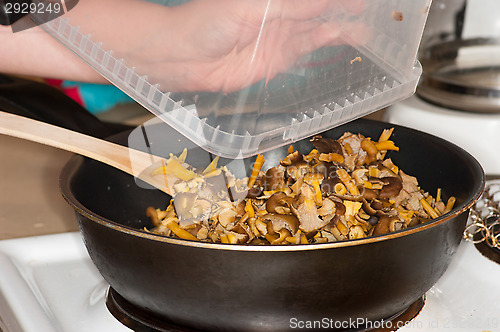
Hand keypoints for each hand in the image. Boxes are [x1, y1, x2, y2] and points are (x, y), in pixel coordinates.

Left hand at [131, 0, 365, 92]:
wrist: (186, 57)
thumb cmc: (208, 21)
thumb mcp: (253, 6)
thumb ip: (292, 5)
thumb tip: (326, 3)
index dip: (335, 0)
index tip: (361, 1)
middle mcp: (280, 13)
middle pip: (319, 9)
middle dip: (344, 9)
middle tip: (371, 10)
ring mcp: (281, 36)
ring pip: (318, 29)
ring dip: (341, 27)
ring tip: (366, 28)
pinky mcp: (278, 60)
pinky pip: (306, 51)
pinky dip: (326, 46)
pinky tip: (343, 42)